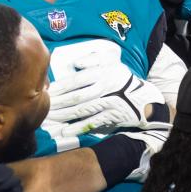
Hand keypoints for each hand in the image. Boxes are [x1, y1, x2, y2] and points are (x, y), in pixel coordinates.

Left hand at [47, 64, 164, 136]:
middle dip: (59, 103)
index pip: (78, 80)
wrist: (145, 99)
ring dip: (65, 115)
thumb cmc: (124, 79)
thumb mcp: (112, 63)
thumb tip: (76, 64)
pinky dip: (79, 127)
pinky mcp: (112, 116)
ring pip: (82, 110)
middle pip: (77, 96)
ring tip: (51, 119)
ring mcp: (109, 103)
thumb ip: (93, 60)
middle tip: (45, 107)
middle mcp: (105, 87)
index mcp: (103, 72)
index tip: (48, 92)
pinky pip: (93, 122)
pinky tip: (66, 131)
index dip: (61, 87)